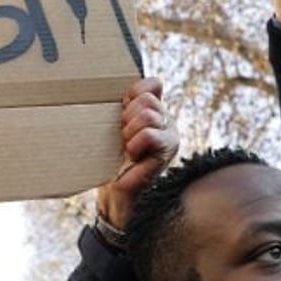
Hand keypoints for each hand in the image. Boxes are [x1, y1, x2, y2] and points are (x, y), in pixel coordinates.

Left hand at [95, 77, 178, 229]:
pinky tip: (133, 156)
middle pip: (146, 99)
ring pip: (148, 114)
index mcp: (154, 111)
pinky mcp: (167, 152)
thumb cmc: (111, 160)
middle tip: (122, 137)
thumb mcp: (113, 127)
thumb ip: (122, 106)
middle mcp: (166, 121)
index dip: (131, 97)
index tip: (121, 116)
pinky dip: (135, 144)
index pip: (151, 84)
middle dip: (126, 117)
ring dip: (129, 132)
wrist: (115, 196)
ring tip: (127, 148)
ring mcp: (170, 136)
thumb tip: (127, 89)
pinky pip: (149, 134)